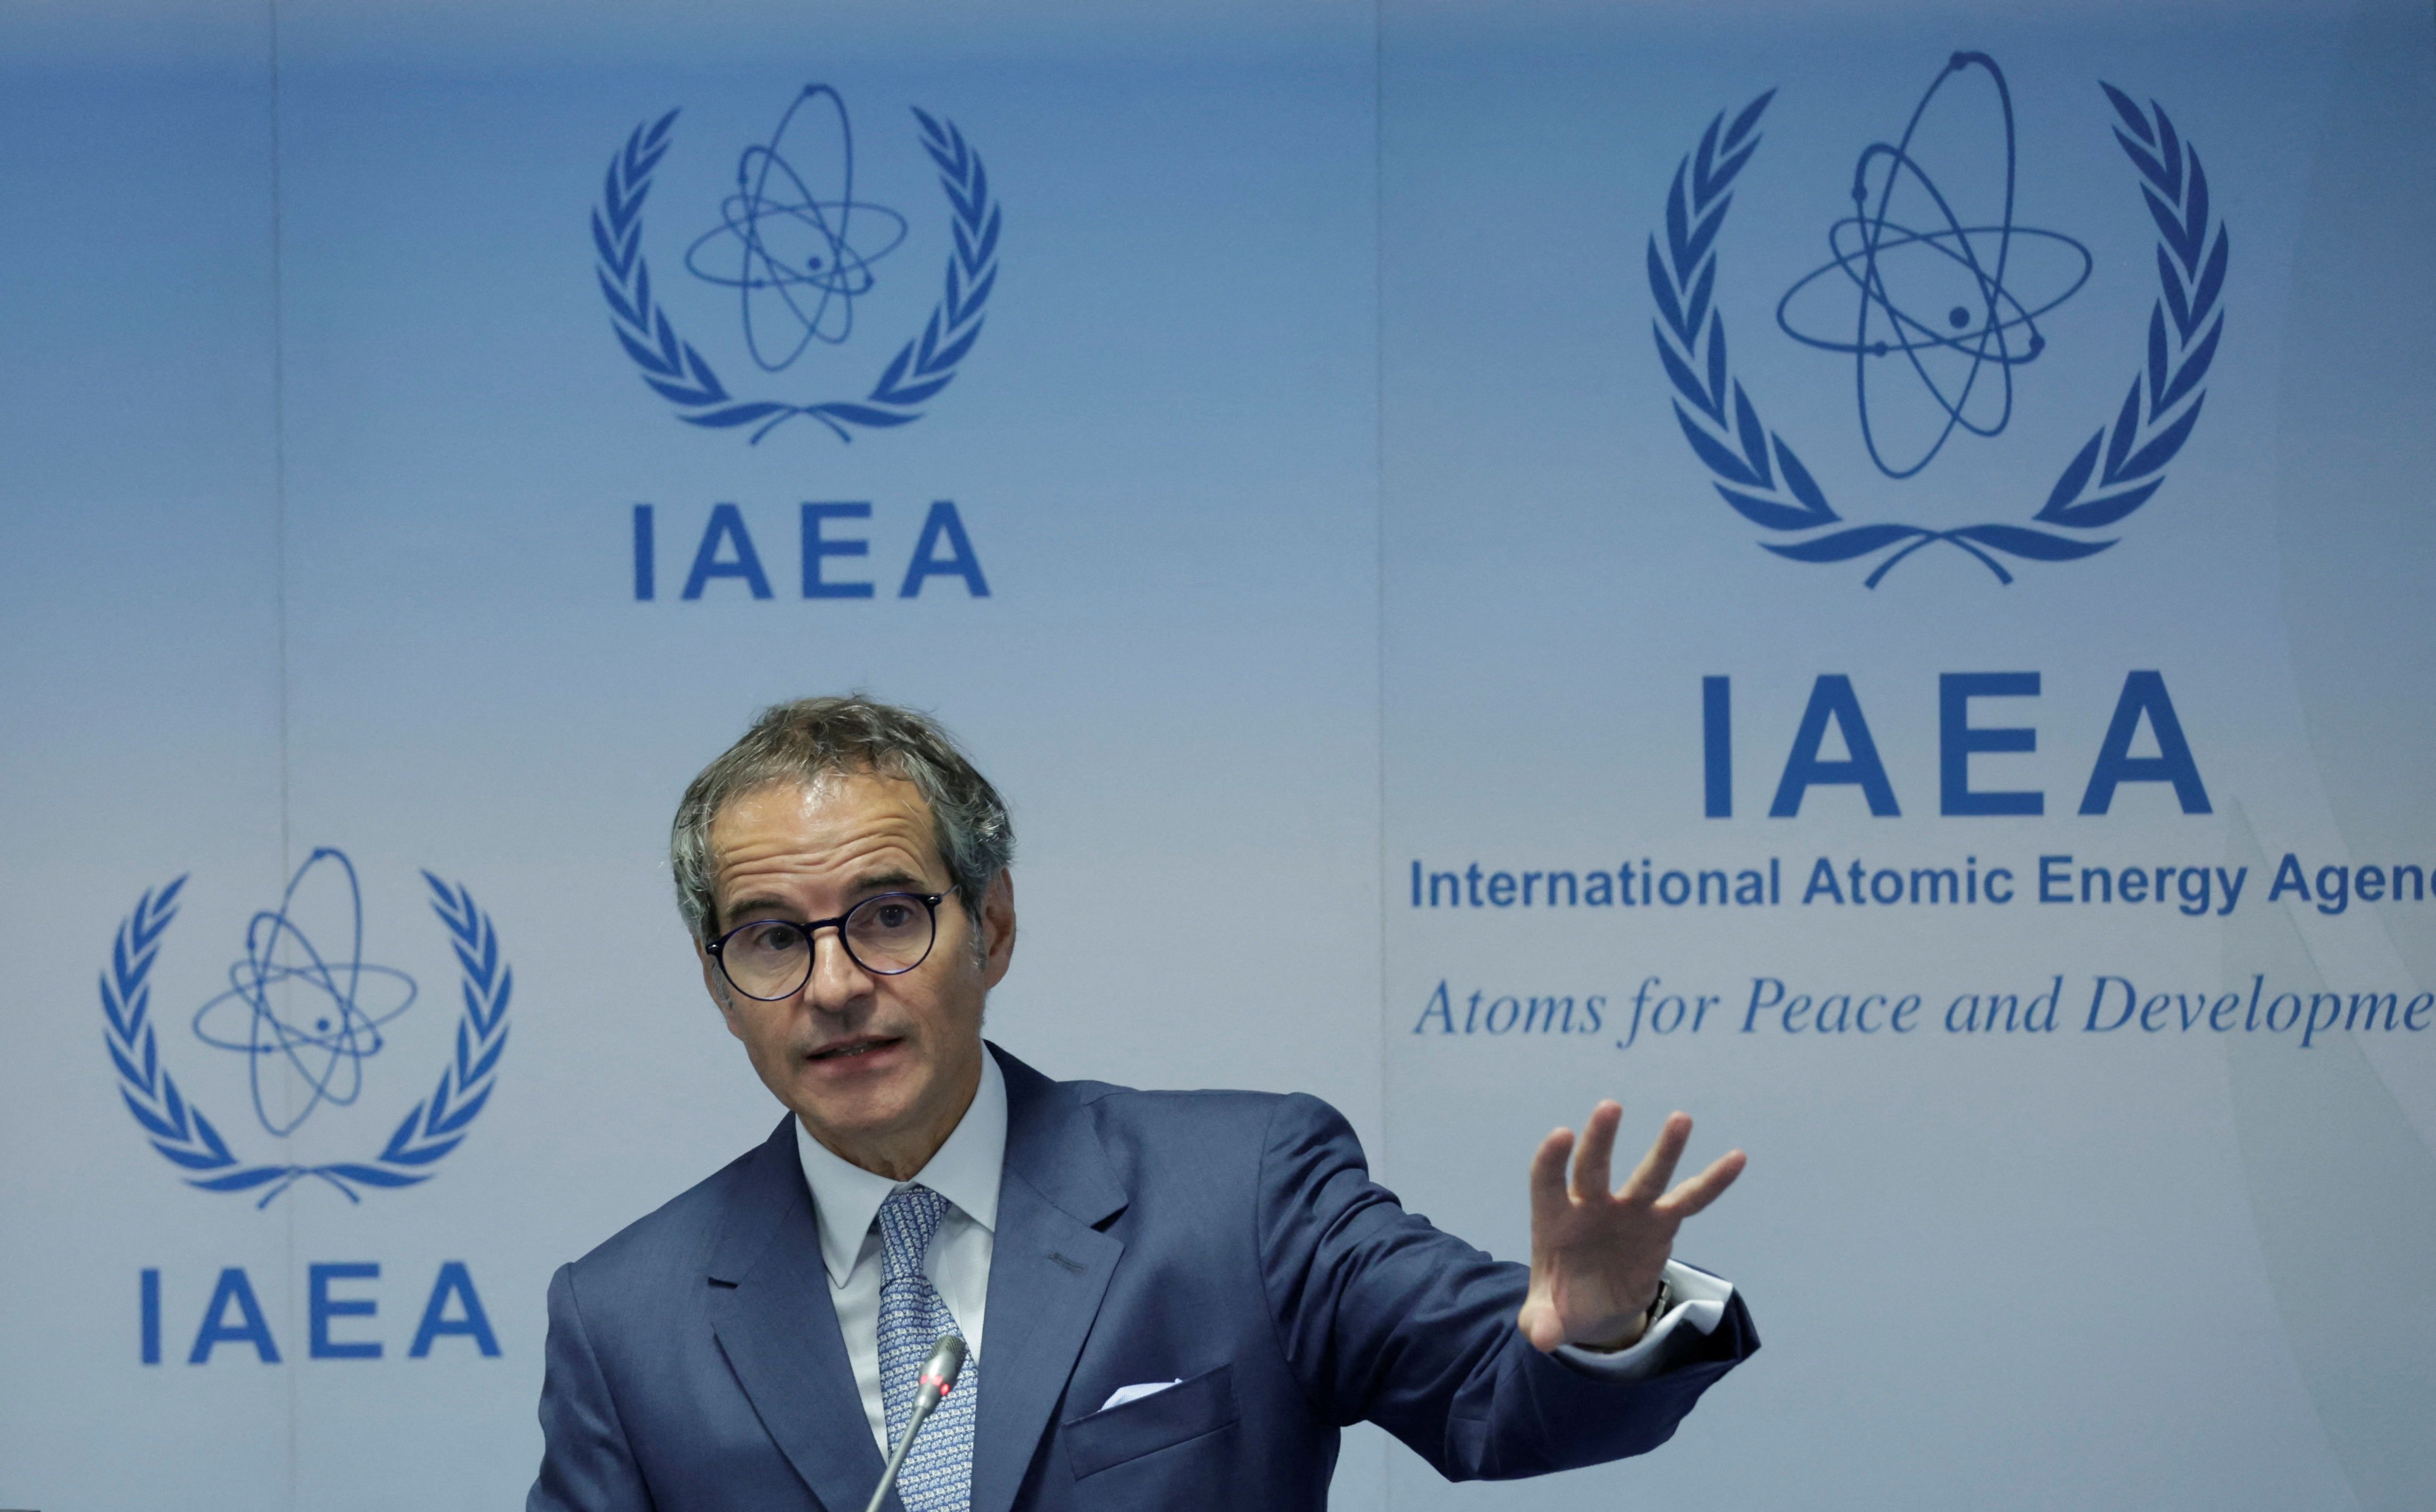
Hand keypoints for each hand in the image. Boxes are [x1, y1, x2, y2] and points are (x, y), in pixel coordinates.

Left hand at [1517, 1103, 1743, 1351]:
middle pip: (1594, 1167)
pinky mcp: (1661, 1224)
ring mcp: (1629, 1210)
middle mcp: (1591, 1204)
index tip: (1560, 1135)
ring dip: (1664, 1149)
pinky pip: (1689, 1200)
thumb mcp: (1546, 1318)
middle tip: (1610, 1108)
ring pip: (1647, 1176)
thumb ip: (1539, 1324)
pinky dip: (1712, 1182)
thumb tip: (1539, 1338)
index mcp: (1554, 1218)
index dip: (1551, 1160)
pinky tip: (1736, 1158)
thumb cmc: (1562, 1302)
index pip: (1547, 1181)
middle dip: (1600, 1140)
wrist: (1595, 1307)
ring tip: (1680, 1119)